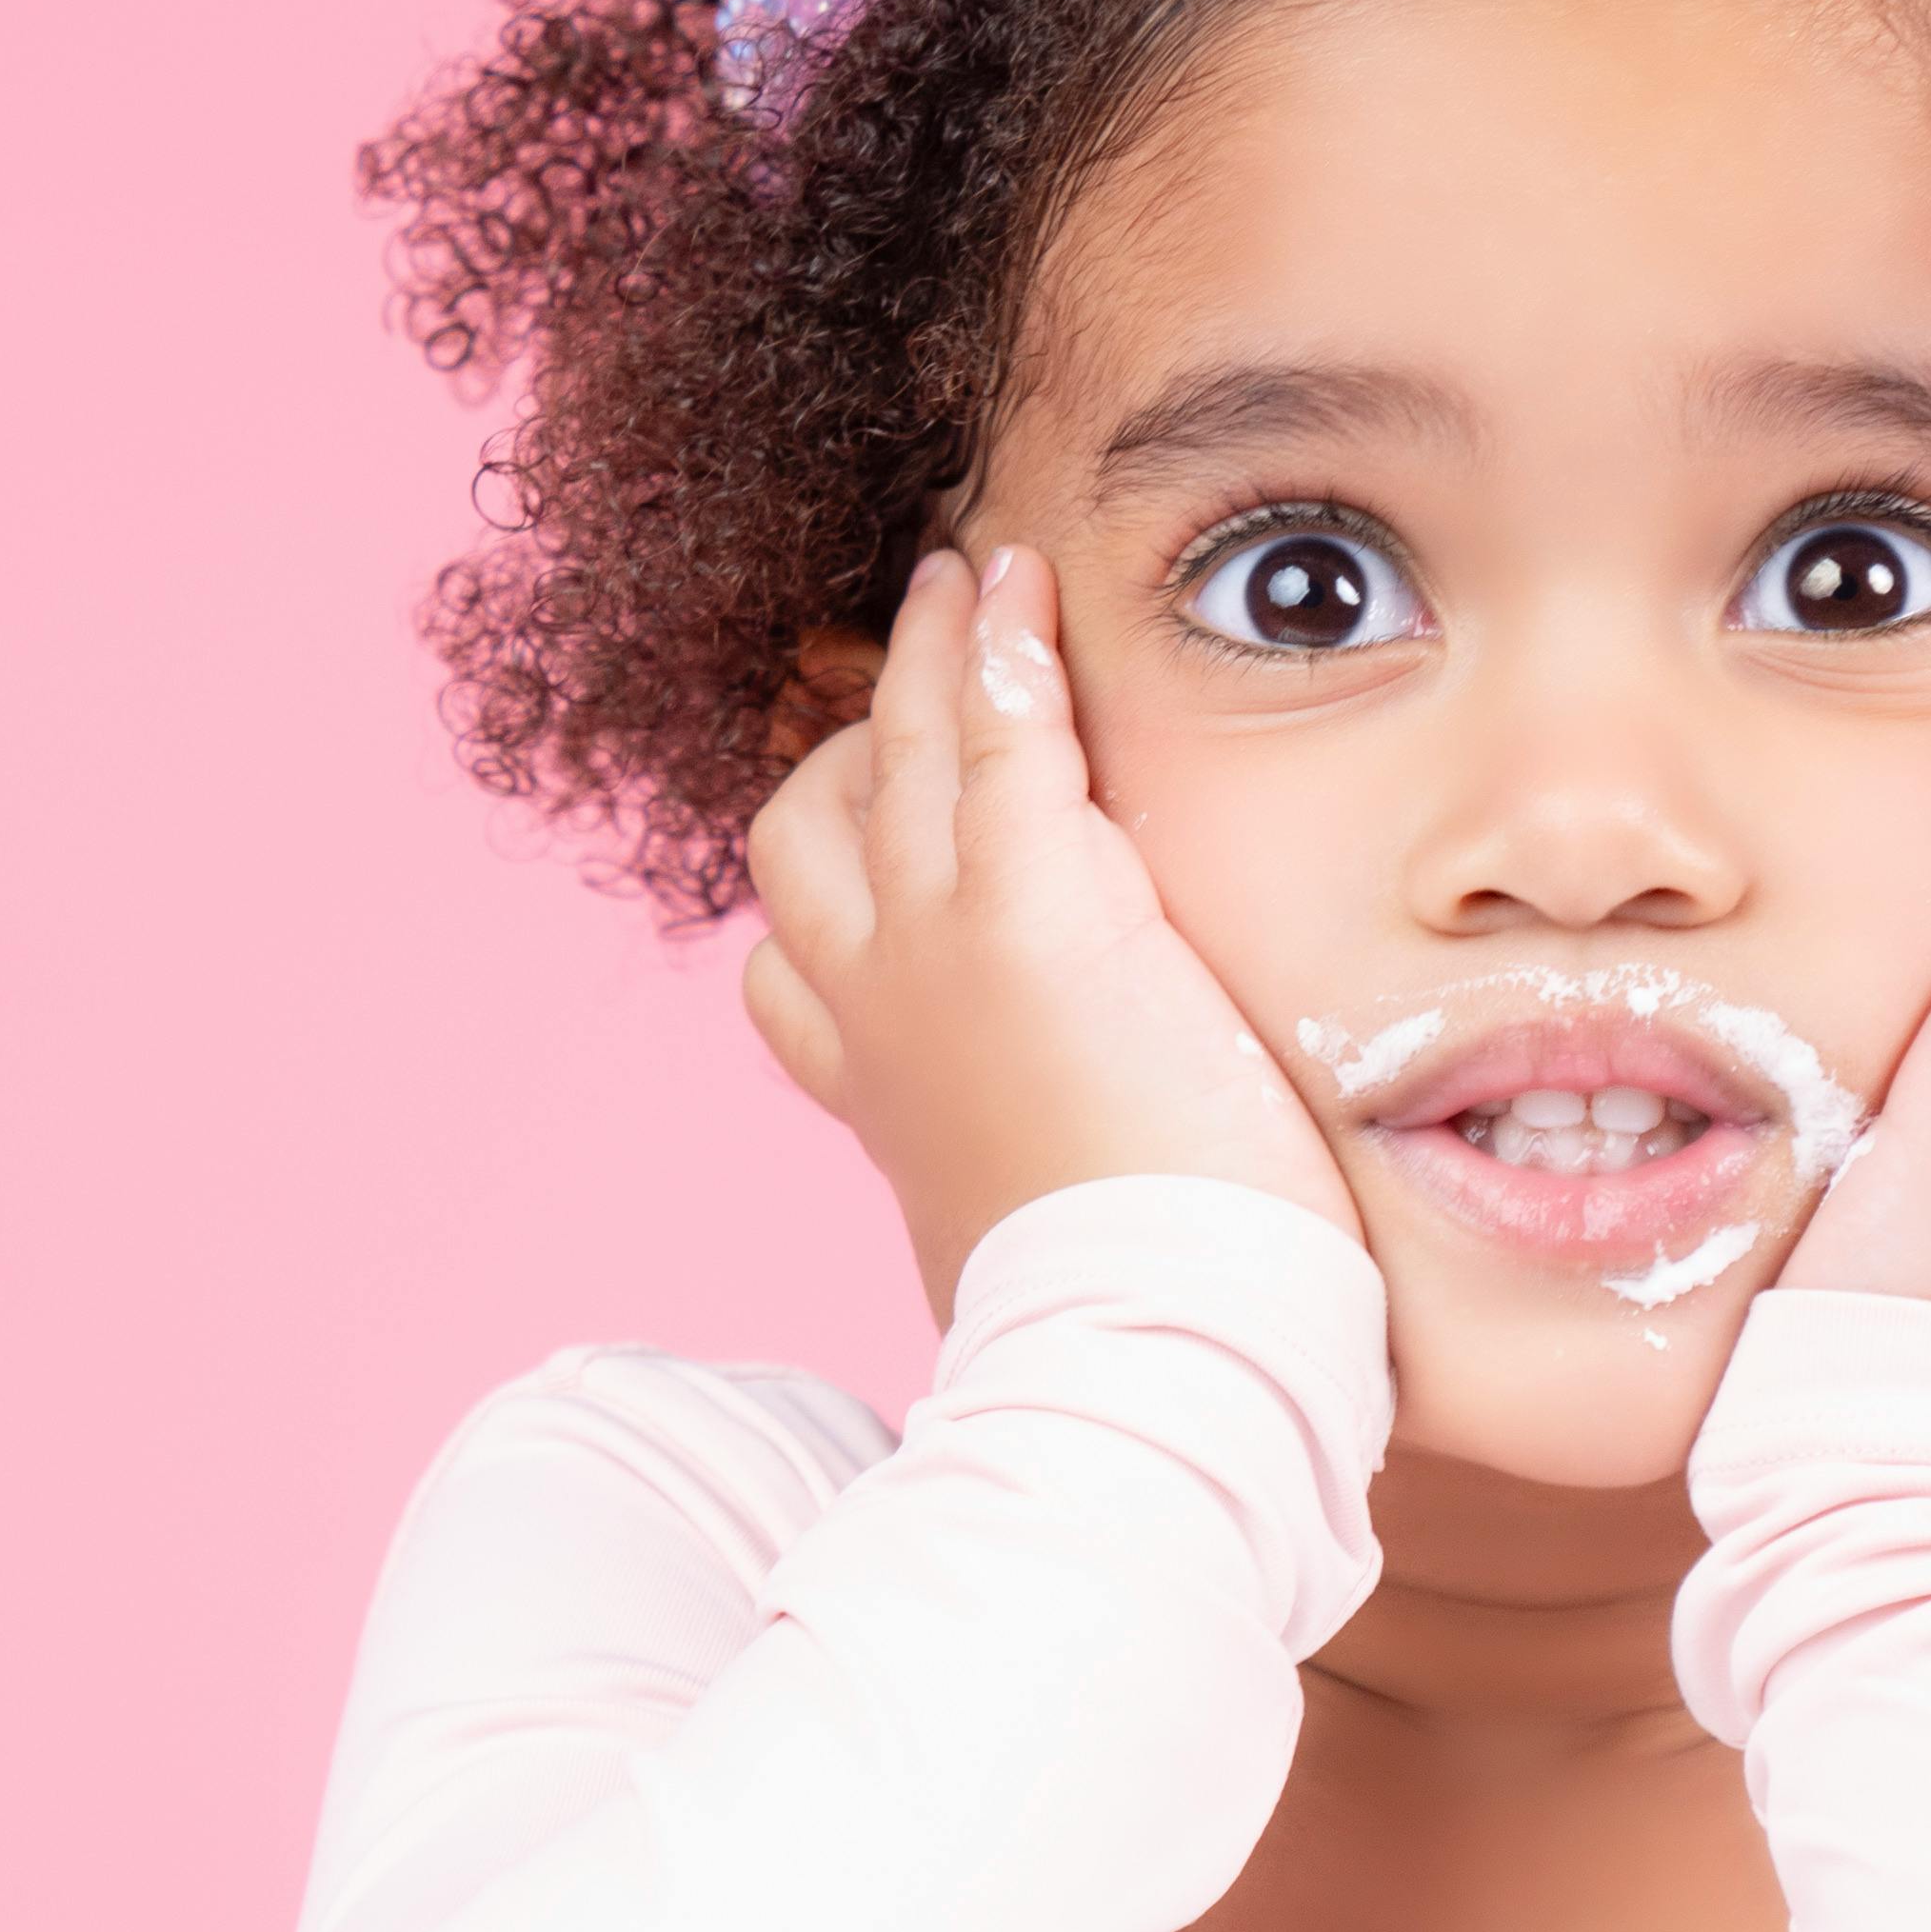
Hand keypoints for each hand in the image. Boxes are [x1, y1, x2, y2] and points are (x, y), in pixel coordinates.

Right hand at [742, 544, 1360, 1319]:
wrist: (1133, 1350)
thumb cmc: (1112, 1336)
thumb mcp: (1011, 1260)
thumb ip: (1007, 1203)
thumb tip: (1039, 1233)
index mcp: (875, 1099)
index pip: (797, 972)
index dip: (828, 886)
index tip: (873, 838)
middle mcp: (873, 1007)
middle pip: (809, 831)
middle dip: (855, 745)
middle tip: (914, 670)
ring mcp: (935, 945)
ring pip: (897, 753)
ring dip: (928, 657)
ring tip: (965, 582)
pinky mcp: (1031, 904)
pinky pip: (1002, 731)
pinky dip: (1003, 648)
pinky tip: (1021, 581)